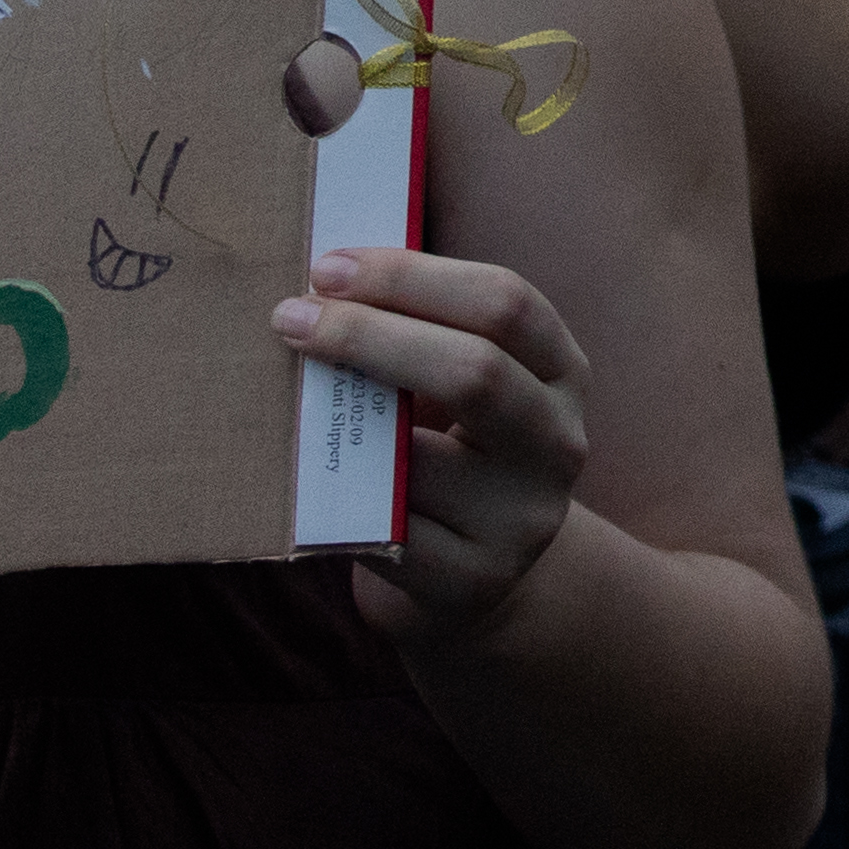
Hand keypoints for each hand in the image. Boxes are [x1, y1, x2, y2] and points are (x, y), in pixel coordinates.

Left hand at [276, 242, 607, 644]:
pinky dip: (334, 495)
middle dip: (370, 335)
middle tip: (290, 317)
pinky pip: (387, 529)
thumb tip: (326, 280)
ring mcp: (524, 518)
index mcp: (563, 373)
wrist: (469, 579)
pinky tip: (298, 473)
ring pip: (421, 458)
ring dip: (338, 421)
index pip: (507, 304)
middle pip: (477, 370)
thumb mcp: (461, 389)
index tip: (329, 267)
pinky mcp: (473, 580)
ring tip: (285, 393)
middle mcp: (560, 442)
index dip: (413, 278)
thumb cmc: (444, 457)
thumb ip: (423, 335)